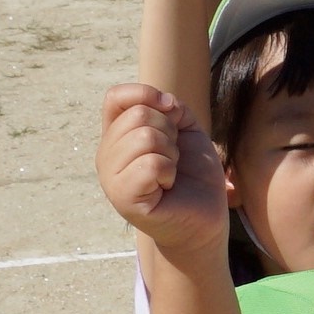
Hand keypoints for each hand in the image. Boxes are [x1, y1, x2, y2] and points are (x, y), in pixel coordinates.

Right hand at [96, 83, 228, 255]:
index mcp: (117, 136)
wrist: (205, 219)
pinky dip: (169, 172)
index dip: (145, 94)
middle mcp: (107, 155)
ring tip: (170, 173)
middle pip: (138, 115)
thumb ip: (172, 109)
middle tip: (173, 157)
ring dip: (171, 154)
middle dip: (170, 132)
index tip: (171, 111)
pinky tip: (167, 187)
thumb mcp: (186, 131)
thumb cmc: (193, 176)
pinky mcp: (124, 198)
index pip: (116, 97)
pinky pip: (150, 165)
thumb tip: (162, 100)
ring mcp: (111, 178)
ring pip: (145, 137)